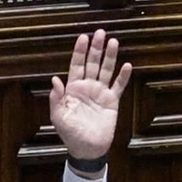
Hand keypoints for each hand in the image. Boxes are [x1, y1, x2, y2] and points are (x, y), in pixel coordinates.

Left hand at [50, 29, 131, 161]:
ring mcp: (100, 93)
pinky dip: (123, 76)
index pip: (76, 66)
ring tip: (114, 42)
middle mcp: (87, 87)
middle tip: (100, 32)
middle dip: (96, 48)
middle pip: (92, 63)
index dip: (79, 52)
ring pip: (106, 70)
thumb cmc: (70, 135)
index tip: (83, 37)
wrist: (87, 149)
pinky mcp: (112, 101)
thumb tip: (55, 80)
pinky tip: (126, 65)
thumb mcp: (59, 118)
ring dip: (110, 57)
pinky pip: (118, 86)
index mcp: (73, 90)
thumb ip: (56, 99)